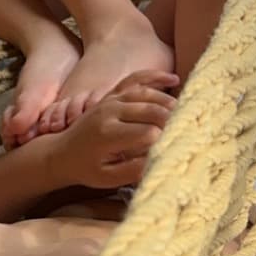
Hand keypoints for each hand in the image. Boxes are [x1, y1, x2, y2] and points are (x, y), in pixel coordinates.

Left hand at [52, 73, 178, 187]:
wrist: (62, 152)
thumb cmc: (86, 168)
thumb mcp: (107, 178)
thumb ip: (132, 170)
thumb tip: (158, 161)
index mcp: (108, 133)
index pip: (147, 133)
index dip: (165, 141)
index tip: (177, 149)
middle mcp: (110, 111)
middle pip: (151, 110)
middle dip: (173, 120)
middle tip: (193, 130)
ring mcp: (111, 99)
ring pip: (146, 94)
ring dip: (169, 102)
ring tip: (188, 114)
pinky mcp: (113, 95)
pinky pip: (135, 80)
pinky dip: (155, 78)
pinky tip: (173, 80)